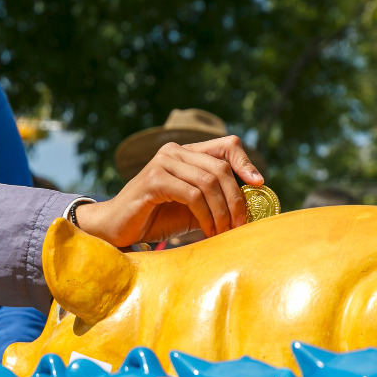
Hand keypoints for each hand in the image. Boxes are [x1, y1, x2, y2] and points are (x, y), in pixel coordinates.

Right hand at [74, 135, 262, 246]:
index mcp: (186, 152)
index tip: (259, 184)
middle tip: (240, 225)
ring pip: (208, 182)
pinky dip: (205, 215)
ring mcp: (162, 163)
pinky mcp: (154, 180)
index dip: (246, 161)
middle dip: (236, 200)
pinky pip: (191, 194)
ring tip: (223, 232)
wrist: (117, 228)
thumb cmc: (156, 218)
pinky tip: (207, 231)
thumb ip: (215, 201)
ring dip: (221, 212)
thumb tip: (251, 207)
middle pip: (220, 168)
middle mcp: (174, 151)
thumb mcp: (193, 207)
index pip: (226, 144)